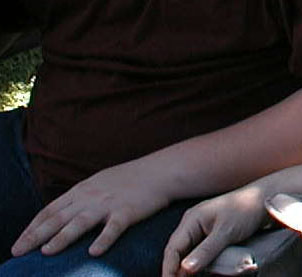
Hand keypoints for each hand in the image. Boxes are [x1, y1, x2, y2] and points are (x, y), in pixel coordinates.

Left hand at [11, 160, 172, 256]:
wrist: (161, 171)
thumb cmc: (132, 178)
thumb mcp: (101, 181)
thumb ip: (82, 196)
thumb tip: (64, 211)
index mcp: (83, 189)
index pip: (50, 209)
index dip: (32, 227)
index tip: (19, 243)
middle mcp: (91, 196)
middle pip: (59, 217)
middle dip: (36, 235)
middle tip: (18, 251)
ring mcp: (109, 203)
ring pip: (80, 222)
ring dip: (62, 238)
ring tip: (47, 252)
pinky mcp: (128, 211)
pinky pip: (114, 227)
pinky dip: (103, 239)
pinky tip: (94, 252)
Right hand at [162, 186, 266, 276]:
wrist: (265, 200)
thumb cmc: (245, 210)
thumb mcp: (225, 232)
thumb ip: (205, 251)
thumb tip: (184, 269)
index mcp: (192, 220)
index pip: (173, 248)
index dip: (169, 268)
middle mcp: (193, 224)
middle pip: (177, 251)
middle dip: (175, 269)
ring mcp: (202, 229)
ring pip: (187, 253)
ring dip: (185, 267)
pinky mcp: (211, 234)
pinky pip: (198, 251)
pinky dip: (196, 263)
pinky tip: (197, 273)